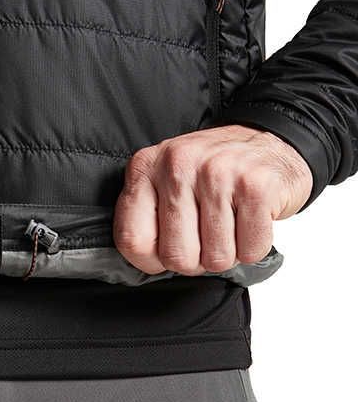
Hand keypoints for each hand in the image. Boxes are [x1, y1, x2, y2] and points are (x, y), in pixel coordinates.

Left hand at [113, 124, 312, 275]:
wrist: (268, 140)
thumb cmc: (211, 172)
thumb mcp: (163, 182)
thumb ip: (144, 217)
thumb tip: (146, 261)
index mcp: (145, 167)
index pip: (132, 239)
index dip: (150, 260)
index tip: (164, 253)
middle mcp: (178, 164)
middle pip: (176, 256)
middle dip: (195, 261)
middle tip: (205, 238)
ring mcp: (218, 173)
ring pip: (216, 258)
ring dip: (227, 253)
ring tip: (229, 225)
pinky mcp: (257, 185)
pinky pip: (250, 250)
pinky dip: (253, 247)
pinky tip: (249, 221)